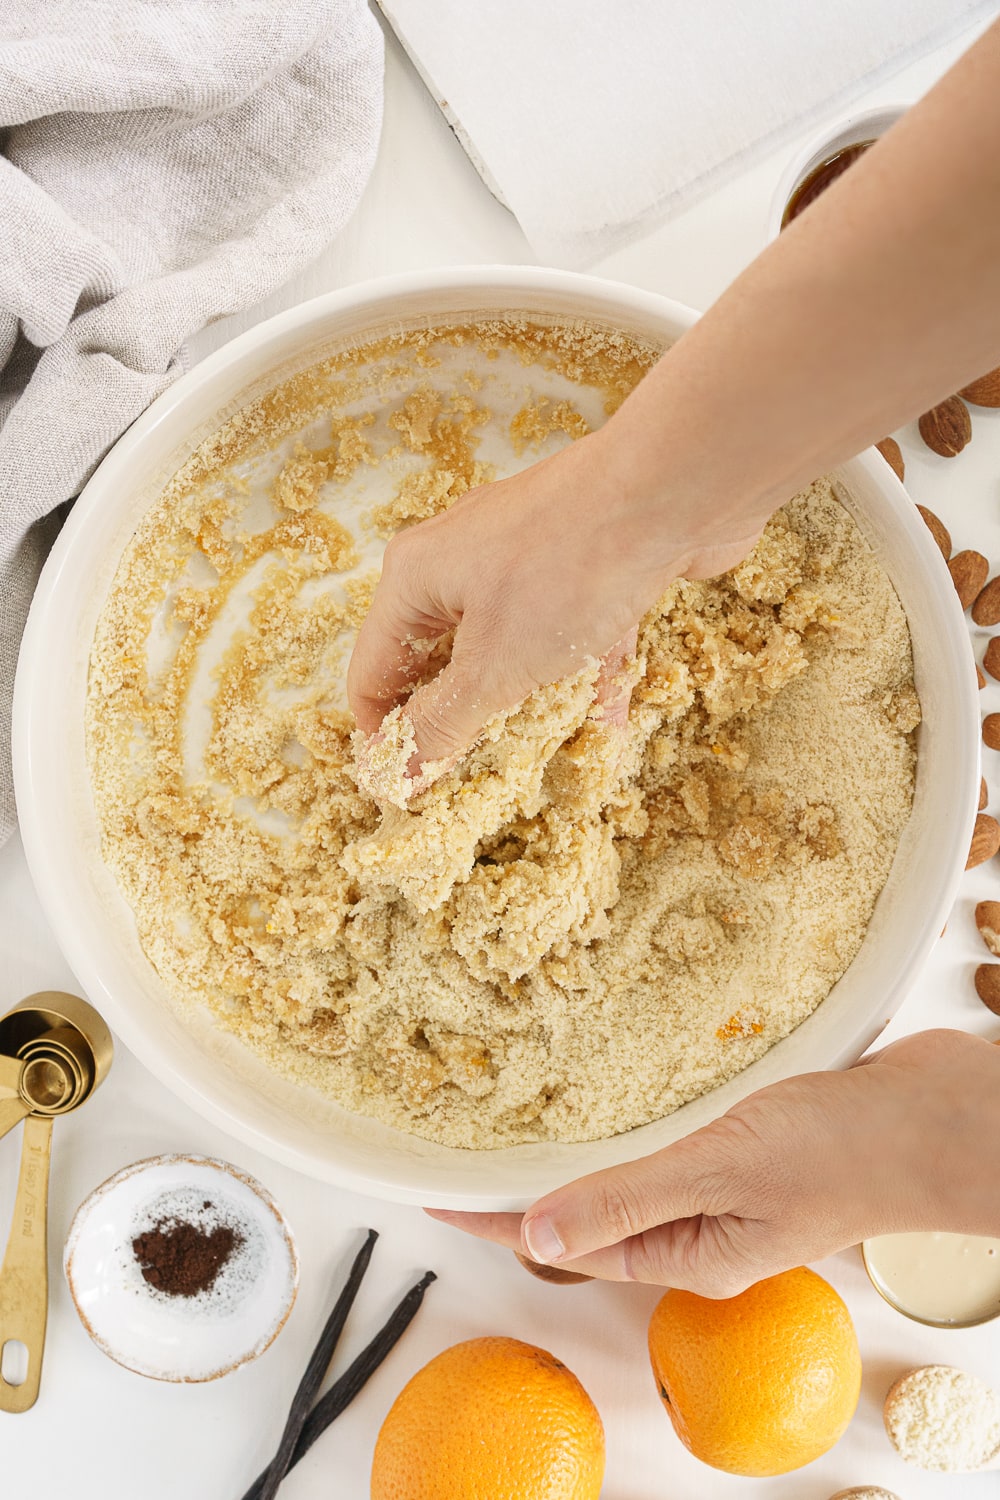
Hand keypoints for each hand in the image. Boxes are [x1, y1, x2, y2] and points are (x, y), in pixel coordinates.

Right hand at [347, 428, 762, 764]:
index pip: (371, 674)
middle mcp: (459, 562)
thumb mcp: (494, 667)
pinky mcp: (581, 562)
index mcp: (416, 578)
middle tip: (482, 780)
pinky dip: (583, 675)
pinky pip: (567, 634)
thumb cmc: (569, 570)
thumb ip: (442, 724)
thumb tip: (392, 774)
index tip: (413, 793)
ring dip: (531, 705)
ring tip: (551, 755)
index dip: (385, 738)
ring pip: (509, 653)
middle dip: (465, 723)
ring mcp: (524, 558)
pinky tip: (610, 718)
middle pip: (441, 664)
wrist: (675, 490)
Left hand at [426, 1029, 999, 1295]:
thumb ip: (629, 1199)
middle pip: (596, 1204)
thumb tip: (531, 1235)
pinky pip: (675, 1126)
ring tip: (521, 1110)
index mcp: (692, 1250)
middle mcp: (704, 1218)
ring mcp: (731, 1175)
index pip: (571, 1236)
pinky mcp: (753, 1131)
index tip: (435, 1198)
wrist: (940, 1113)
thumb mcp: (721, 1172)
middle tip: (466, 1145)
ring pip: (633, 1161)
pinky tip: (616, 1077)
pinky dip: (634, 1110)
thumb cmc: (843, 1149)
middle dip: (530, 1180)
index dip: (498, 1217)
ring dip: (580, 1141)